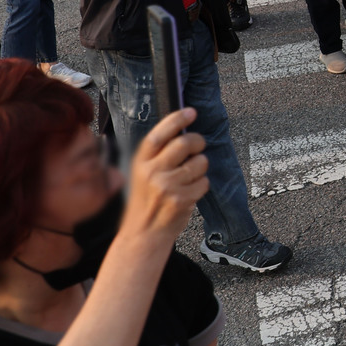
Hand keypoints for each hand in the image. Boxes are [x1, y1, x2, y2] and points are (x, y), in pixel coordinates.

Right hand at [120, 108, 208, 246]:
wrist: (144, 233)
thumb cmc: (148, 200)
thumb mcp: (143, 174)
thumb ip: (159, 155)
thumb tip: (184, 131)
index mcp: (141, 162)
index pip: (159, 135)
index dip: (176, 120)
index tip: (191, 112)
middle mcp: (152, 172)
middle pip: (184, 143)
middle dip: (197, 141)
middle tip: (198, 145)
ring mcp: (167, 186)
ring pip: (199, 162)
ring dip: (201, 167)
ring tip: (189, 177)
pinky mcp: (181, 199)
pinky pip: (204, 182)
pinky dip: (202, 185)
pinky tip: (189, 193)